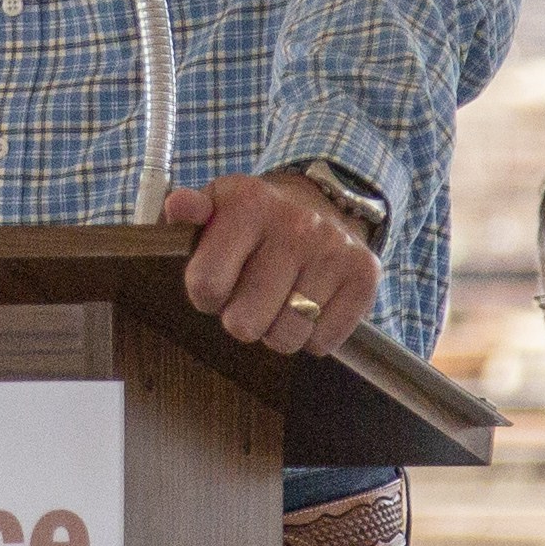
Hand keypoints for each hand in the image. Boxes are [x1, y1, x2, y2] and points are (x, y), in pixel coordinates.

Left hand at [166, 175, 373, 358]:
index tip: (216, 282)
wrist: (323, 203)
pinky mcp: (364, 275)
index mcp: (250, 204)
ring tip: (279, 302)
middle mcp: (296, 225)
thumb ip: (186, 211)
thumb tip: (179, 207)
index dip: (205, 296)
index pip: (206, 285)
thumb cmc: (256, 218)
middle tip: (250, 296)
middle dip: (240, 318)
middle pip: (244, 323)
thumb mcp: (217, 205)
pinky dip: (312, 335)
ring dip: (277, 330)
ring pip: (287, 337)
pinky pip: (323, 342)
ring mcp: (334, 251)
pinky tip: (310, 305)